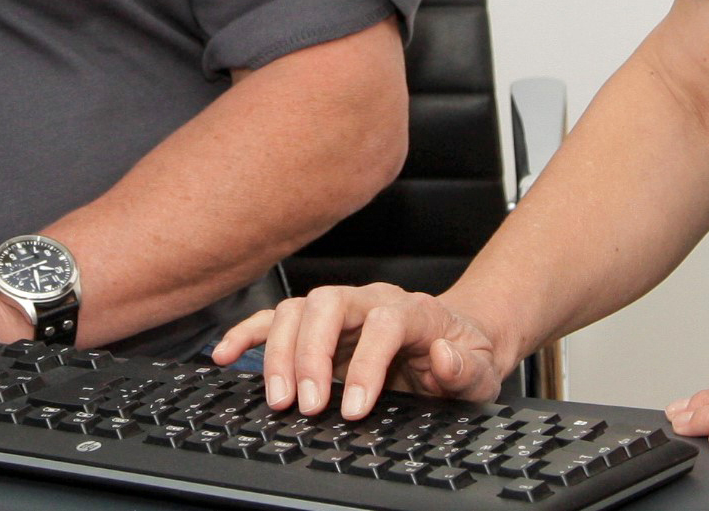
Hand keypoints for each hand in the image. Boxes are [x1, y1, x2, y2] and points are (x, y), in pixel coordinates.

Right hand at [210, 284, 510, 419]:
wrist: (461, 339)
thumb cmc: (468, 355)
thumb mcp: (483, 369)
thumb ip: (466, 366)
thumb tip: (443, 356)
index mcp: (413, 310)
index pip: (383, 322)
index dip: (367, 363)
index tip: (357, 407)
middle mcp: (371, 300)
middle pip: (329, 306)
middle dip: (311, 355)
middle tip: (308, 405)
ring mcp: (342, 311)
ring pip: (297, 311)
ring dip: (279, 352)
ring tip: (279, 399)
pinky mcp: (318, 326)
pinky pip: (274, 320)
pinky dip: (246, 334)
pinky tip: (225, 355)